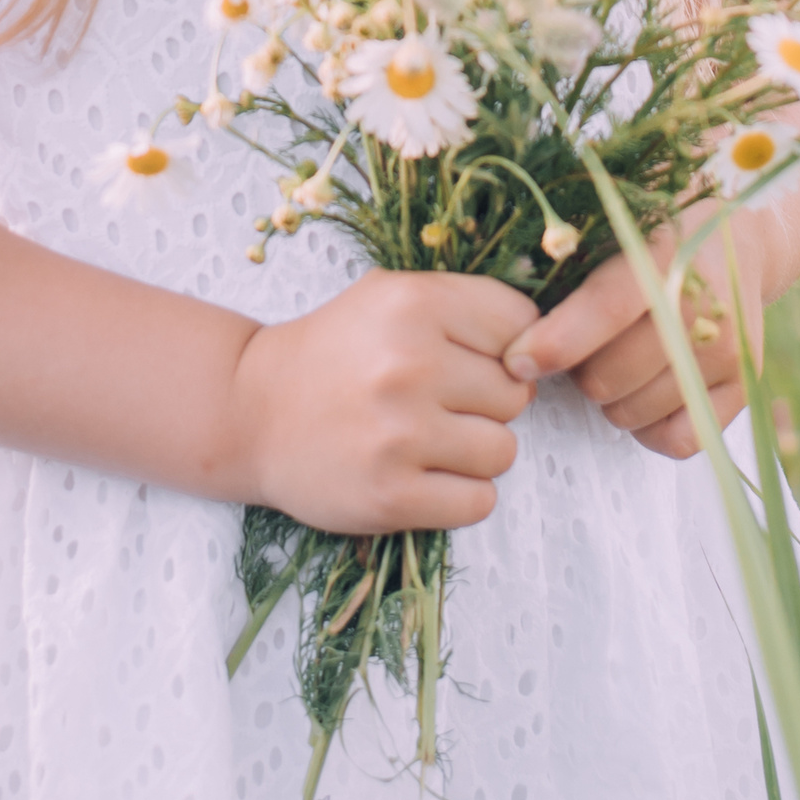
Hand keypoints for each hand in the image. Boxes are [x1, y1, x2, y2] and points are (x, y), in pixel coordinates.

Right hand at [225, 271, 539, 533]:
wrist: (252, 412)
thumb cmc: (335, 351)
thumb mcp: (390, 298)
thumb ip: (466, 306)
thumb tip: (548, 335)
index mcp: (414, 304)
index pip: (521, 323)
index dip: (505, 345)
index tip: (470, 357)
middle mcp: (410, 365)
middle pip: (516, 393)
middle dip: (487, 402)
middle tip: (440, 403)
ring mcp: (400, 435)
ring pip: (503, 451)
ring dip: (477, 452)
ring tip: (430, 441)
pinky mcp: (391, 497)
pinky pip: (479, 502)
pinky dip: (460, 495)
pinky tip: (423, 476)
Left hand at [500, 157, 799, 461]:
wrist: (738, 242)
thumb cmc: (655, 235)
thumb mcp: (618, 229)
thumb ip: (571, 264)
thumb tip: (509, 321)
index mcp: (666, 255)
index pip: (606, 308)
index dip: (556, 342)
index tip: (516, 360)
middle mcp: (705, 308)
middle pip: (609, 376)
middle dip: (579, 371)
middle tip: (583, 347)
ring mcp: (729, 353)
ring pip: (633, 413)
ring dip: (610, 398)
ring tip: (619, 361)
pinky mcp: (744, 389)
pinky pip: (675, 441)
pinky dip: (648, 427)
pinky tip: (646, 391)